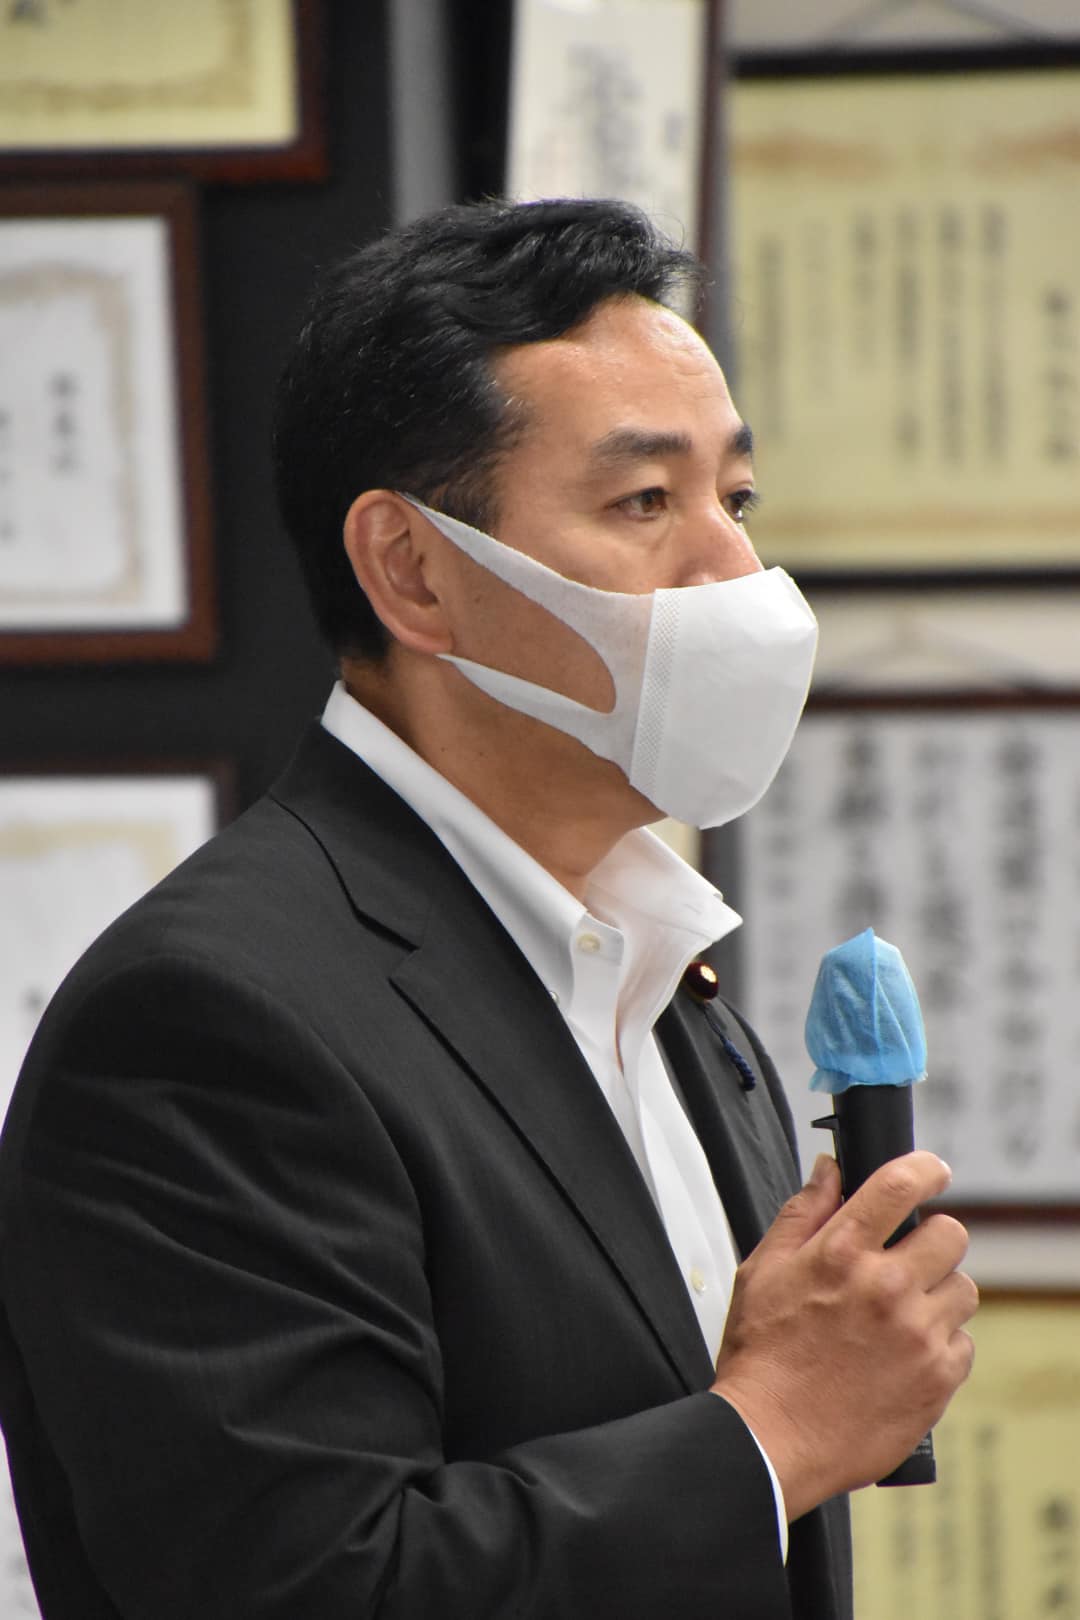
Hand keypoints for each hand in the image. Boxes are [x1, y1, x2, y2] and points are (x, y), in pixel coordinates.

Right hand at [710, 1151, 976, 1519]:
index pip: (901, 1184)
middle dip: (932, 1240)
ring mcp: (917, 1334)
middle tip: (908, 1261)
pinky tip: (903, 1356)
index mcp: (842, 1252)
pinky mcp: (937, 1379)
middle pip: (951, 1234)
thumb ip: (803, 1213)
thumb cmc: (761, 1357)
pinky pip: (963, 1343)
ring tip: (901, 1316)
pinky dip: (940, 1345)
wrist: (770, 1439)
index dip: (926, 1169)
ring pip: (963, 1289)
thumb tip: (830, 1170)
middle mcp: (886, 1287)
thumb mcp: (763, 1270)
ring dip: (938, 1294)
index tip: (933, 1173)